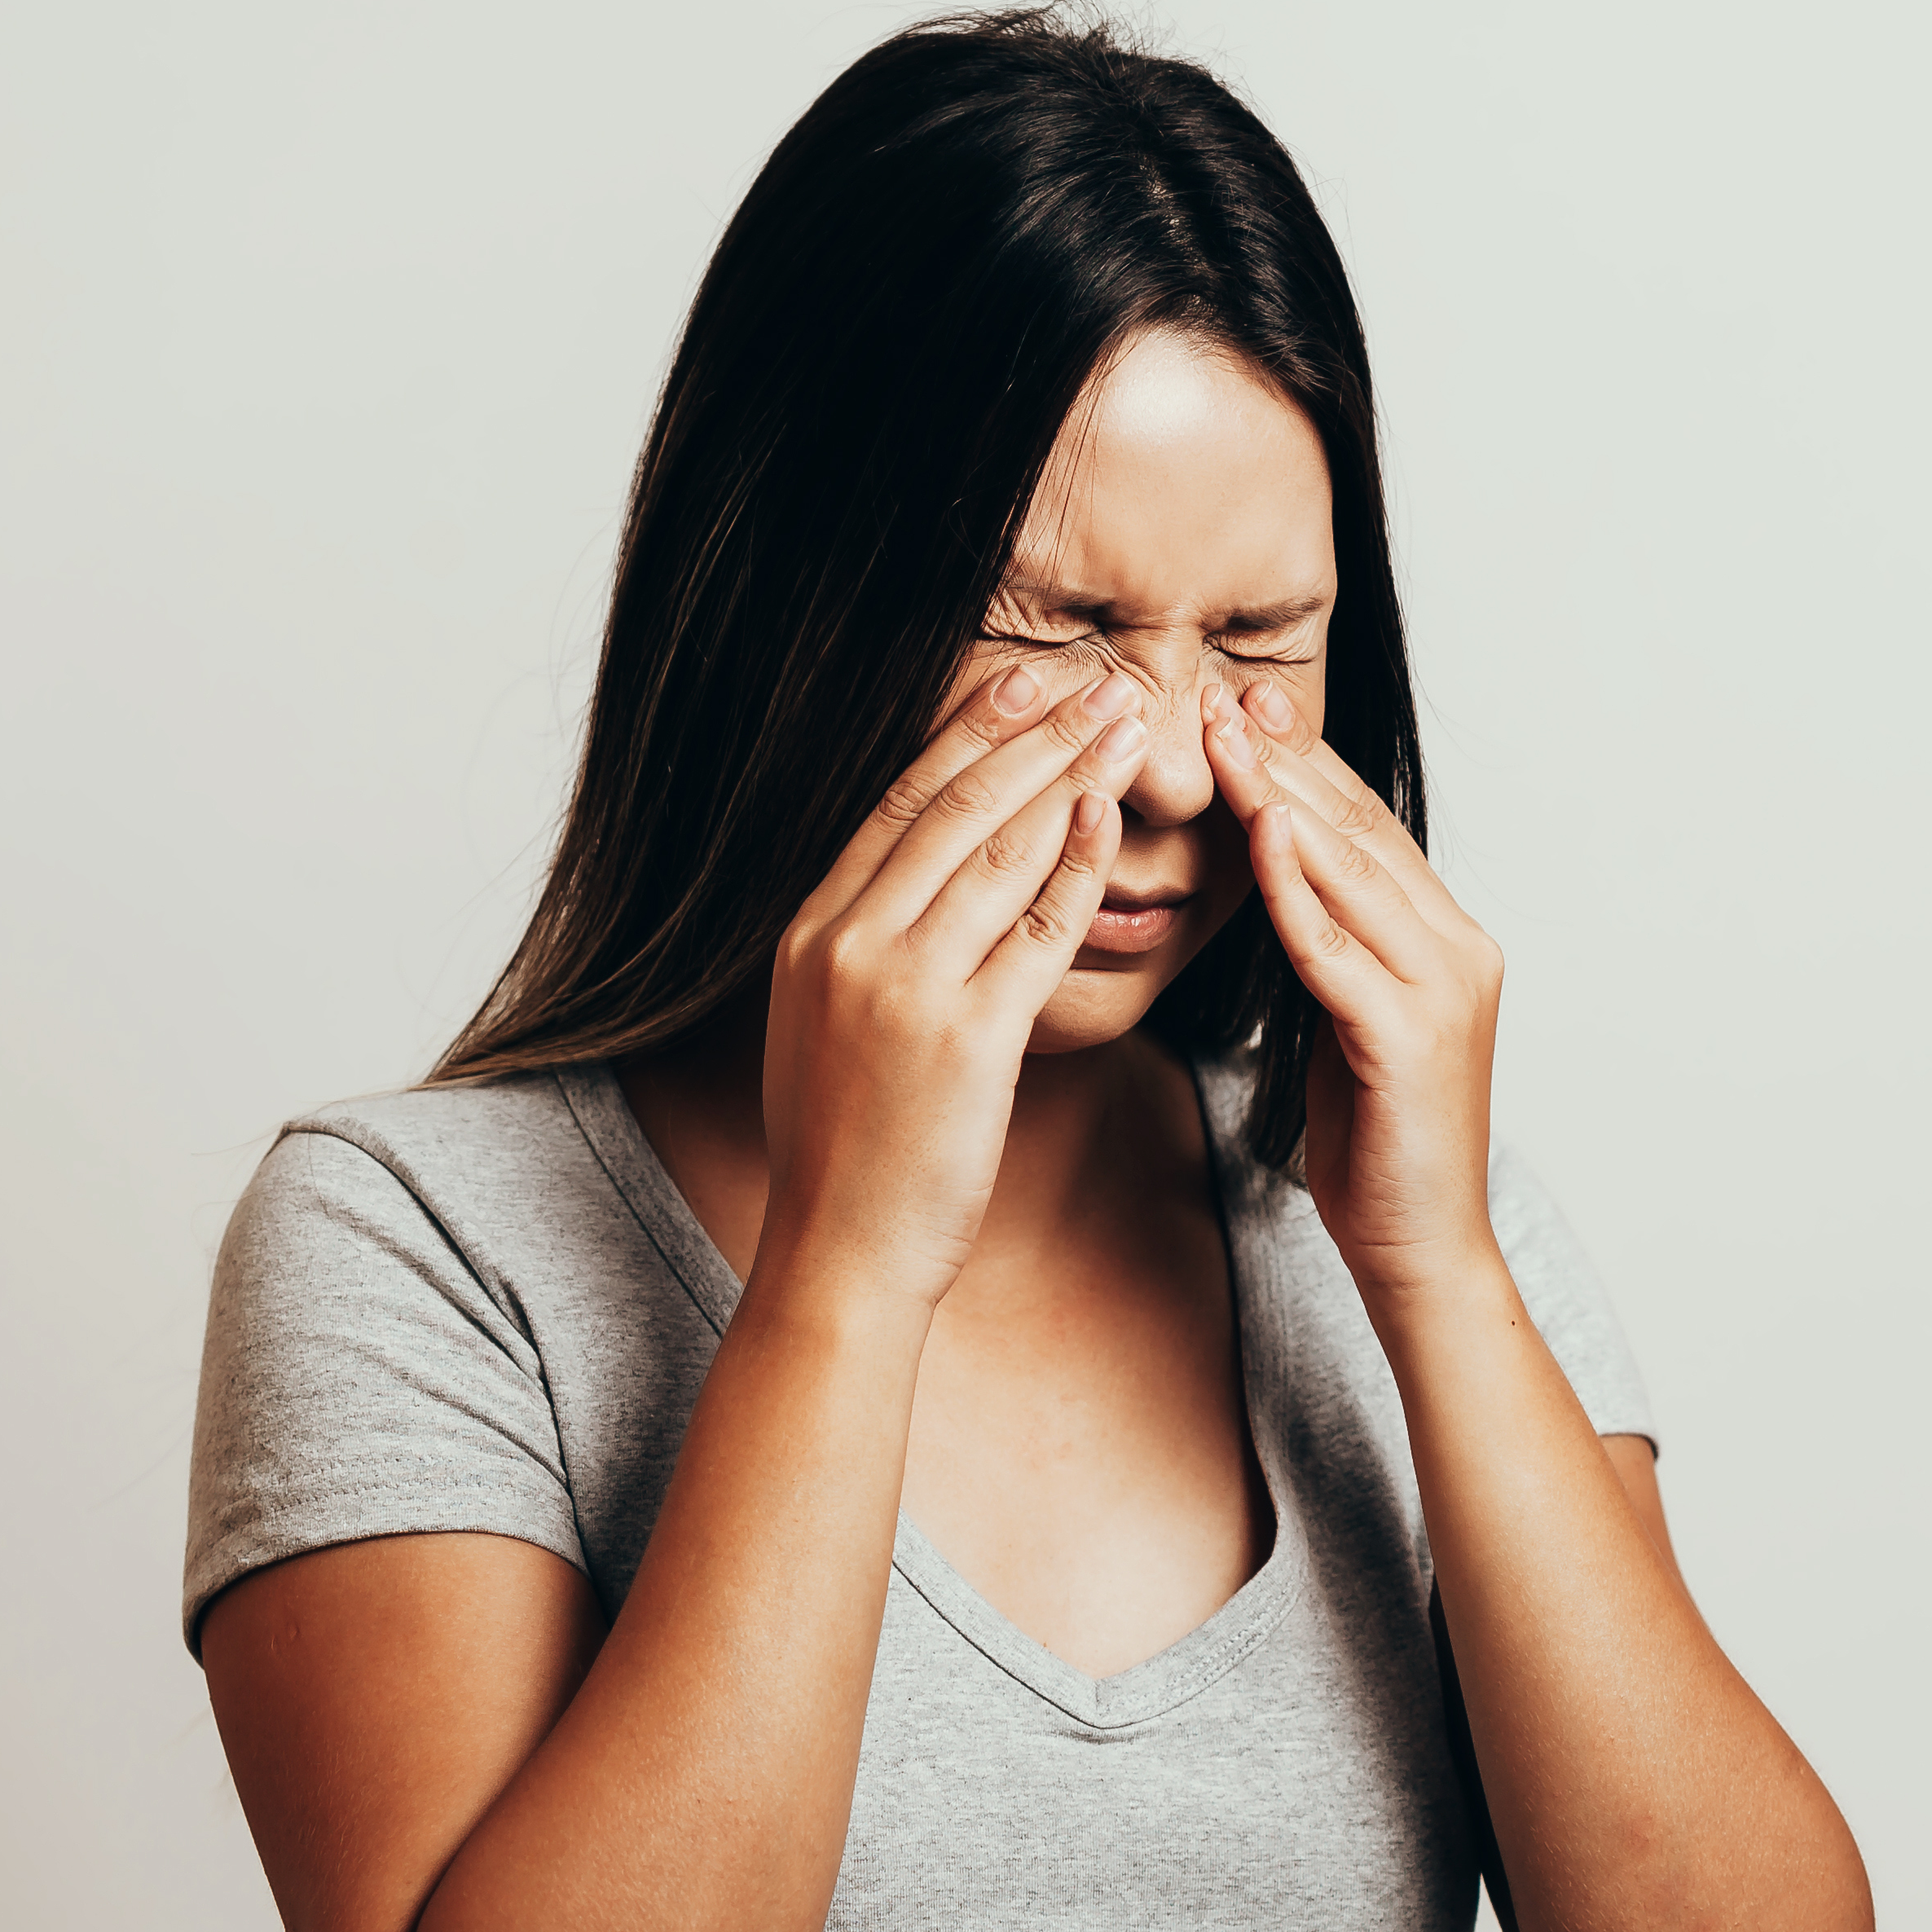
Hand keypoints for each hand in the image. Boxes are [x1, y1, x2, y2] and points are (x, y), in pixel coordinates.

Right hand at [758, 660, 1149, 1311]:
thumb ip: (854, 955)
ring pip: (996, 852)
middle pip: (949, 809)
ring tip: (1122, 721)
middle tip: (1091, 676)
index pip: (895, 809)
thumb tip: (897, 898)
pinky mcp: (965, 1037)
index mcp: (809, 936)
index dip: (962, 738)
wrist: (840, 1255)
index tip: (1016, 685)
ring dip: (1067, 774)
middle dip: (1028, 732)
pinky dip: (1075, 864)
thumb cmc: (846, 1158)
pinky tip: (1110, 816)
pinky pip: (1034, 929)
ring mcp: (904, 987)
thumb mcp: (819, 1031)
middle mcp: (848, 945)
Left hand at [1204, 680, 1504, 1301]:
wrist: (1423, 1253)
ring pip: (1351, 874)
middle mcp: (1459, 950)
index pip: (1365, 830)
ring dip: (1280, 800)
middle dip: (1287, 759)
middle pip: (1360, 832)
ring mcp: (1443, 991)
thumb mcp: (1344, 1027)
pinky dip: (1294, 888)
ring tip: (1219, 739)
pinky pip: (1336, 949)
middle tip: (1217, 694)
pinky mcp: (1411, 1039)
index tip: (1238, 705)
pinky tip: (1256, 835)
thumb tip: (1282, 889)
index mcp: (1446, 942)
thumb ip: (1329, 955)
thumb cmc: (1377, 1147)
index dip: (1304, 764)